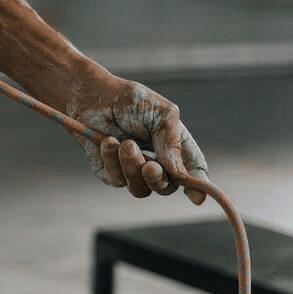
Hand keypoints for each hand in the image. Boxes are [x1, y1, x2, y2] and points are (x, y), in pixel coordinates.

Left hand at [68, 76, 208, 204]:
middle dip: (158, 179)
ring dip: (132, 167)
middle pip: (166, 188)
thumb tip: (180, 175)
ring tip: (125, 144)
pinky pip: (116, 180)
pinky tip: (107, 141)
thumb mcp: (162, 115)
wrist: (93, 96)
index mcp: (175, 147)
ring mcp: (132, 170)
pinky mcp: (110, 171)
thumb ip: (172, 144)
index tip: (196, 197)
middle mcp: (156, 162)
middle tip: (150, 166)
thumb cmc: (130, 101)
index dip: (198, 185)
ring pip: (140, 188)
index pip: (193, 170)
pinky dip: (112, 160)